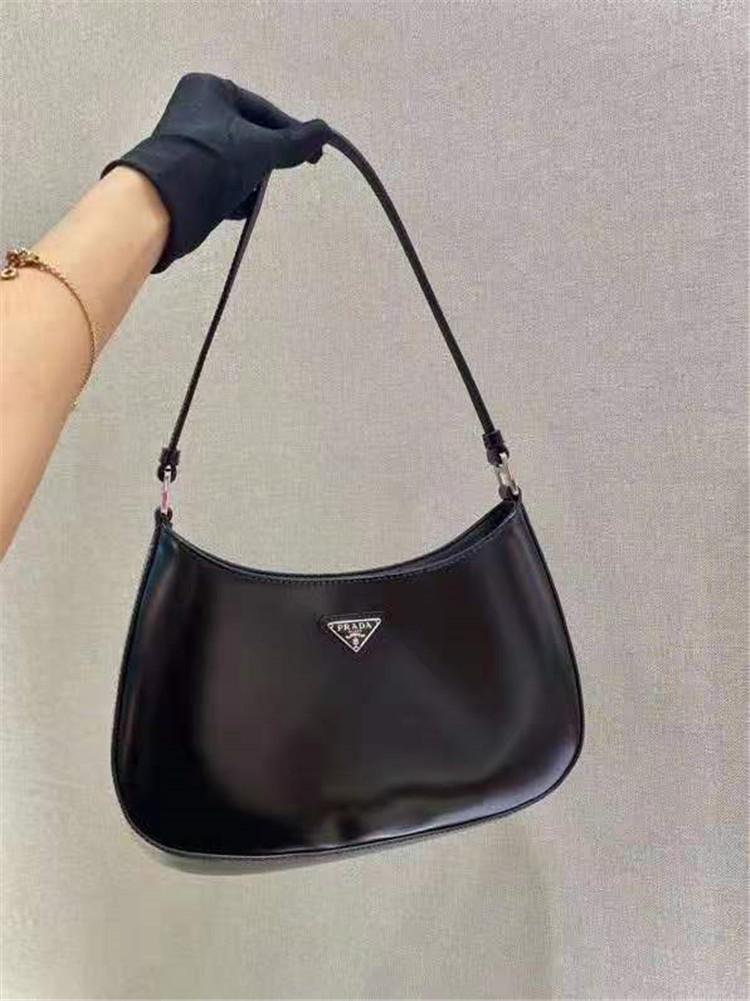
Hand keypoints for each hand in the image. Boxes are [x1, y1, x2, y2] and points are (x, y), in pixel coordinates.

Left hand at [100, 72, 332, 272]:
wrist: (164, 204)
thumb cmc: (214, 162)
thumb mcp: (262, 149)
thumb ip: (295, 142)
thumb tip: (325, 131)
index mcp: (209, 89)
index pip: (263, 110)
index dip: (291, 134)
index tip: (313, 158)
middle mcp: (194, 110)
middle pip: (250, 137)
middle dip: (265, 162)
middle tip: (278, 175)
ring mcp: (187, 143)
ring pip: (236, 161)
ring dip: (250, 180)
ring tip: (250, 195)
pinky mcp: (183, 174)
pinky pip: (220, 179)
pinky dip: (232, 193)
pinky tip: (236, 206)